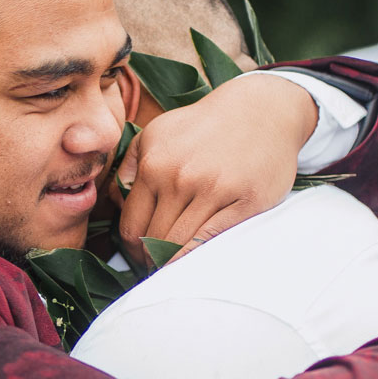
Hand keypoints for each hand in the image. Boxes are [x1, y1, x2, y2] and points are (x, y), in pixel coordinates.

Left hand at [115, 74, 317, 259]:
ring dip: (173, 263)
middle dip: (151, 261)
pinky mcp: (244, 201)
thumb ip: (129, 167)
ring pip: (180, 245)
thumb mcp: (157, 133)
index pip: (131, 227)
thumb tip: (116, 204)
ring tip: (173, 267)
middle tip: (156, 269)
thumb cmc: (205, 126)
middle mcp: (180, 178)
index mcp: (154, 164)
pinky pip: (211, 240)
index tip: (139, 258)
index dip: (132, 251)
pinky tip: (195, 261)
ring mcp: (213, 190)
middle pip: (154, 241)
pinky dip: (197, 256)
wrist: (261, 109)